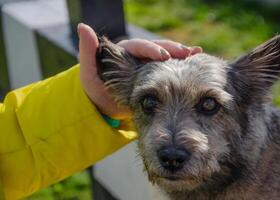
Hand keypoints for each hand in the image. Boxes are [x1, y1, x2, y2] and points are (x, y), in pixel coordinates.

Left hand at [78, 23, 201, 118]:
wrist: (105, 104)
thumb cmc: (96, 89)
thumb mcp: (89, 73)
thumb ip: (87, 51)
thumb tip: (83, 26)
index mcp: (125, 51)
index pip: (140, 46)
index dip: (152, 49)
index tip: (163, 56)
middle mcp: (139, 54)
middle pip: (158, 47)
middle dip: (172, 49)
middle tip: (186, 54)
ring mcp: (148, 63)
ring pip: (167, 55)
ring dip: (181, 55)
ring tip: (196, 55)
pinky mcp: (156, 74)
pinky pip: (170, 68)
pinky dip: (182, 65)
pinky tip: (196, 63)